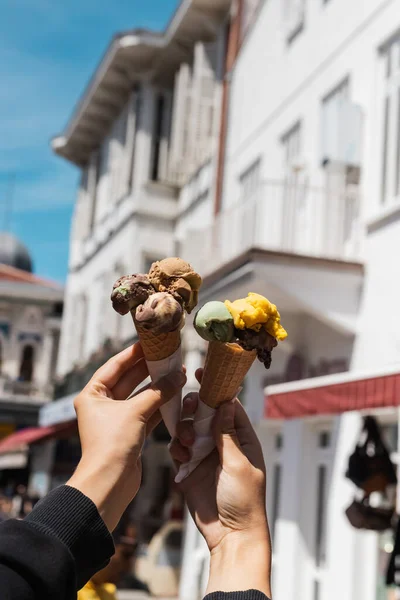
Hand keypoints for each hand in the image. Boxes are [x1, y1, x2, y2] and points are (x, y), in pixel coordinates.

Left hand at [68, 343, 185, 530]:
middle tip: (170, 356)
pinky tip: (177, 394)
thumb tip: (179, 375)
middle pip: (129, 379)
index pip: (115, 365)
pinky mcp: (129, 432)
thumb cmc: (112, 444)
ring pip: (140, 396)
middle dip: (150, 369)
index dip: (134, 353)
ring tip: (178, 373)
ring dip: (158, 387)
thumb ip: (158, 392)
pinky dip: (160, 404)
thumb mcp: (135, 412)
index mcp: (92, 394)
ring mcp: (116, 419)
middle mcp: (102, 404)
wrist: (110, 483)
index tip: (152, 342)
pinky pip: (147, 412)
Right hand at [170, 369, 270, 595]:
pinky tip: (180, 456)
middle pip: (204, 414)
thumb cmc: (245, 501)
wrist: (230, 536)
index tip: (203, 373)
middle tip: (189, 408)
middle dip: (194, 408)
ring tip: (186, 442)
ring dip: (184, 429)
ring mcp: (204, 455)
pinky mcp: (189, 469)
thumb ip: (227, 434)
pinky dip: (176, 448)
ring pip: (188, 428)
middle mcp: (223, 443)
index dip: (216, 389)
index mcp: (242, 438)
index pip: (229, 406)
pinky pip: (178, 449)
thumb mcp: (239, 464)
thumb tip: (225, 403)